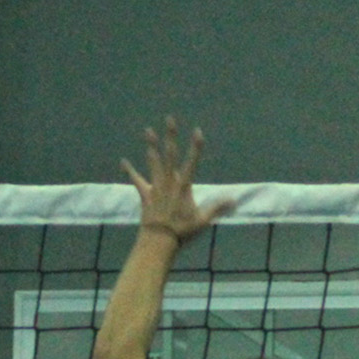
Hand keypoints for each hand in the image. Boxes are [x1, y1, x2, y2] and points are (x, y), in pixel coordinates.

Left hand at [121, 117, 231, 244]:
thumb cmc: (182, 230)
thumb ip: (218, 207)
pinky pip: (136, 180)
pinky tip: (123, 161)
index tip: (197, 131)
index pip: (192, 162)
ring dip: (151, 146)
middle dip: (170, 136)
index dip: (195, 147)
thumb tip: (235, 199)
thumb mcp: (203, 220)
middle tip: (169, 119)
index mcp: (184, 186)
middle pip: (170, 155)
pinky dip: (130, 171)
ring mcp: (156, 186)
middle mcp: (169, 182)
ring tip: (147, 130)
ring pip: (153, 162)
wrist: (158, 240)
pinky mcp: (145, 194)